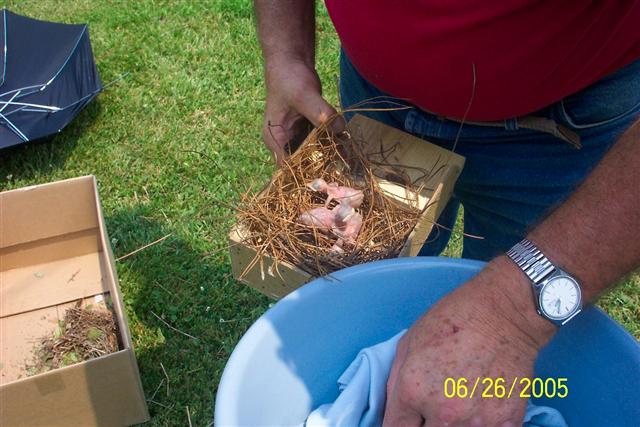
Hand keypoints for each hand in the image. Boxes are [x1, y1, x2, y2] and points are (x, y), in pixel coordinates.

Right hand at [262, 57, 342, 163]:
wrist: (290, 59)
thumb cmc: (288, 77)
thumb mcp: (303, 96)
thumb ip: (321, 113)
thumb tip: (340, 129)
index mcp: (275, 138)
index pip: (288, 166)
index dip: (306, 173)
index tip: (326, 176)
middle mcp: (284, 141)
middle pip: (302, 163)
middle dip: (321, 167)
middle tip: (343, 173)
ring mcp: (297, 135)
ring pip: (314, 153)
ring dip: (329, 156)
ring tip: (349, 164)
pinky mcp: (308, 128)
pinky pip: (321, 141)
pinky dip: (333, 144)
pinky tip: (348, 146)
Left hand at [383, 257, 556, 426]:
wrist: (505, 314)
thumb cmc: (454, 319)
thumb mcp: (408, 343)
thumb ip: (395, 385)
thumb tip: (392, 414)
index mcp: (413, 391)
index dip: (399, 424)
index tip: (407, 419)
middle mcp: (444, 413)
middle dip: (426, 423)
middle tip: (434, 405)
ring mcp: (478, 422)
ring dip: (454, 424)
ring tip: (461, 398)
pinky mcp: (507, 424)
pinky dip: (480, 423)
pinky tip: (481, 403)